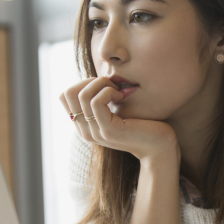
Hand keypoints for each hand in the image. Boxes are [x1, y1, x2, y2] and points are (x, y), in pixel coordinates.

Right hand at [61, 77, 178, 161]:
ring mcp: (95, 132)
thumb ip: (101, 99)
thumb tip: (91, 79)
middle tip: (112, 86)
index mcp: (84, 125)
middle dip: (91, 81)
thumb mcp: (116, 108)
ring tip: (119, 90)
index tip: (105, 86)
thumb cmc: (142, 123)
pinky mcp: (108, 131)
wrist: (159, 144)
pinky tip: (122, 95)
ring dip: (102, 84)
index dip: (83, 82)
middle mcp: (85, 131)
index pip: (64, 95)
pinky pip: (96, 101)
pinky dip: (109, 91)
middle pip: (68, 93)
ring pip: (82, 95)